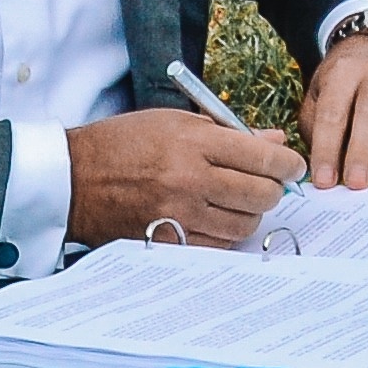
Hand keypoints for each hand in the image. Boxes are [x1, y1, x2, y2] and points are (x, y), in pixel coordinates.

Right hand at [65, 106, 304, 249]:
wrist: (74, 178)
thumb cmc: (124, 143)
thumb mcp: (175, 122)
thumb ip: (228, 132)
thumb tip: (273, 142)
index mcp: (193, 142)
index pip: (262, 157)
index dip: (287, 164)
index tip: (293, 166)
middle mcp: (189, 179)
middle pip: (260, 194)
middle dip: (273, 189)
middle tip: (268, 183)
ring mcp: (178, 215)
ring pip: (244, 223)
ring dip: (250, 213)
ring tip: (238, 200)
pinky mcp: (166, 241)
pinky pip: (218, 245)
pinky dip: (226, 233)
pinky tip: (216, 218)